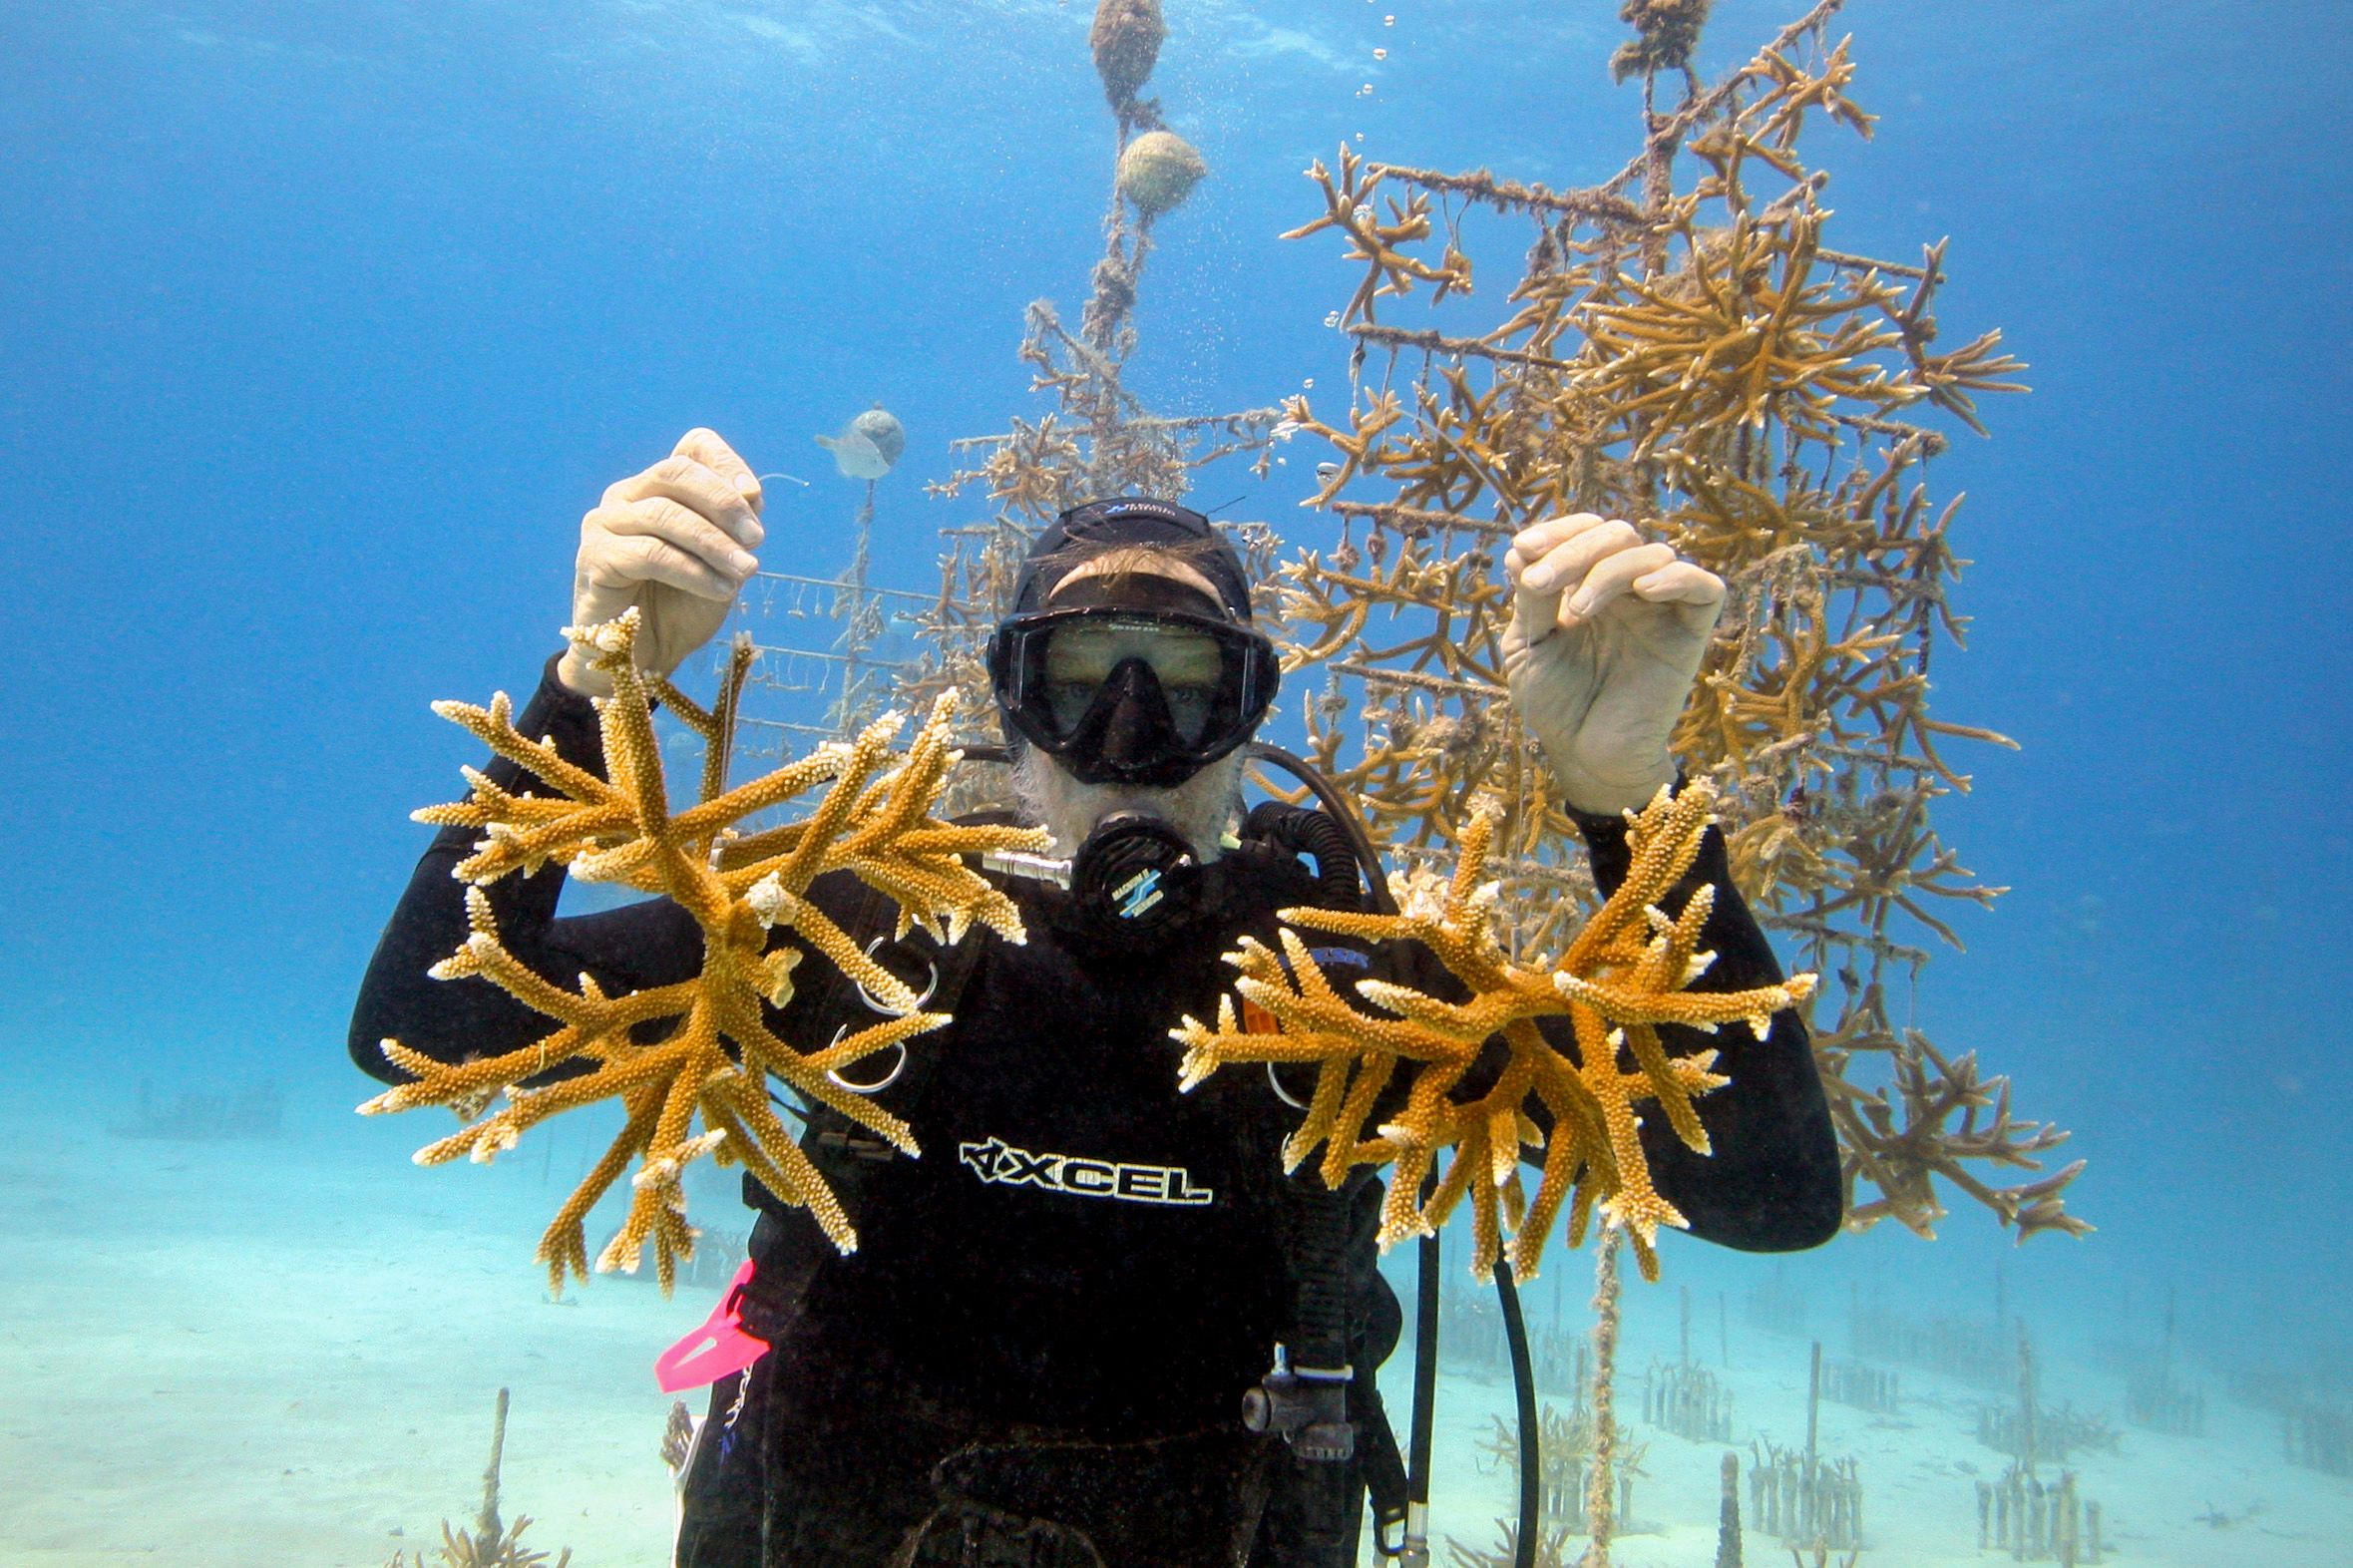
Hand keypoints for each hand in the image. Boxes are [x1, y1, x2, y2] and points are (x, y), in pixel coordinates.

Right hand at [555, 429, 764, 697]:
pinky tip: (721, 590)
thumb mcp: (722, 562)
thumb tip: (751, 493)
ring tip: (747, 571)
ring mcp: (605, 523)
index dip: (727, 463)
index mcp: (659, 487)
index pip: (692, 447)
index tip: (755, 496)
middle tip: (757, 539)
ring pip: (666, 515)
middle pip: (676, 471)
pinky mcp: (595, 558)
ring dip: (715, 544)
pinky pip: (651, 554)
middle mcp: (627, 495)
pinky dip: (694, 572)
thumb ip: (734, 527)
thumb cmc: (682, 606)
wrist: (643, 659)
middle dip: (724, 503)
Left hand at [1501, 514, 1724, 815]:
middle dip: (1574, 550)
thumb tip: (1521, 549)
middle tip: (1540, 584)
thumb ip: (1531, 598)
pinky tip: (1644, 590)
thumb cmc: (1555, 703)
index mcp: (1589, 584)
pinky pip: (1705, 588)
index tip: (1524, 549)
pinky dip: (1677, 578)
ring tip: (1575, 613)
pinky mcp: (1690, 633)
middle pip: (1618, 534)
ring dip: (1607, 571)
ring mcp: (1661, 608)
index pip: (1586, 532)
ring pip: (1653, 554)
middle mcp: (1628, 589)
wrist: (1584, 755)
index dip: (1559, 530)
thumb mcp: (1528, 644)